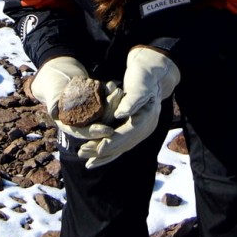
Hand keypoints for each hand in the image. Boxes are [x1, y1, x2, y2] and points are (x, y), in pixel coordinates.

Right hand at [30, 58, 116, 140]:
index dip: (95, 132)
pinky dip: (109, 93)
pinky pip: (106, 100)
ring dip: (113, 102)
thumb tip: (53, 111)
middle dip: (109, 112)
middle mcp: (82, 121)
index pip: (83, 132)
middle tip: (119, 103)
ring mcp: (91, 111)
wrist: (58, 73)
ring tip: (117, 90)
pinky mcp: (97, 102)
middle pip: (98, 122)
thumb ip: (53, 103)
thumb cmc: (52, 83)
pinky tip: (112, 84)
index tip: (109, 131)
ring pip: (105, 111)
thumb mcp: (51, 94)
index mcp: (69, 124)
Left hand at [78, 46, 179, 167]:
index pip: (129, 133)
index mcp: (148, 118)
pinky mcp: (133, 129)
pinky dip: (108, 151)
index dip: (114, 141)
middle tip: (84, 154)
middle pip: (124, 144)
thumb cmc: (143, 76)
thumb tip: (121, 114)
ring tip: (87, 163)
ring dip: (104, 155)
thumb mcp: (140, 84)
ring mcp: (140, 130)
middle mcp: (146, 128)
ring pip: (121, 147)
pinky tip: (96, 156)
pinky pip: (120, 143)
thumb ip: (132, 100)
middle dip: (104, 151)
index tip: (99, 148)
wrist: (151, 73)